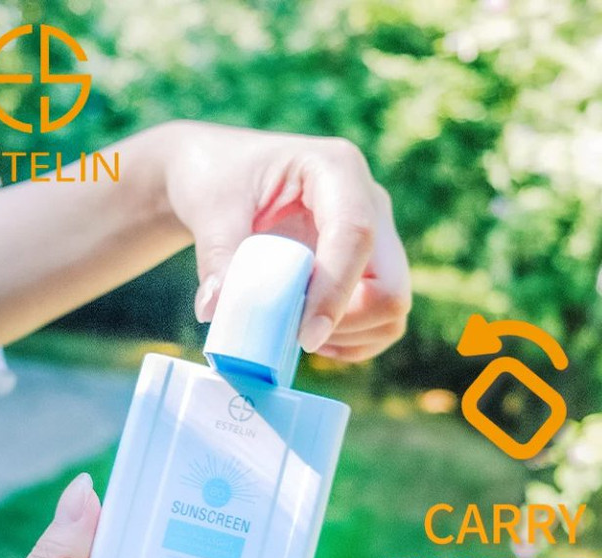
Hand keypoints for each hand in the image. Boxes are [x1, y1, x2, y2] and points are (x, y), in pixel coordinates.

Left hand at [161, 121, 411, 360]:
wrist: (222, 177)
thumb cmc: (218, 178)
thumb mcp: (210, 207)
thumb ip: (217, 254)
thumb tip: (216, 309)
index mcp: (337, 170)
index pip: (355, 235)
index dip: (334, 293)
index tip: (302, 336)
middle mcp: (369, 204)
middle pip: (390, 285)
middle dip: (345, 321)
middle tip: (293, 331)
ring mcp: (376, 240)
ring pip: (391, 311)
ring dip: (347, 335)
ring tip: (293, 330)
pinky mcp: (370, 271)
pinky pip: (381, 324)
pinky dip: (350, 342)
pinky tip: (308, 333)